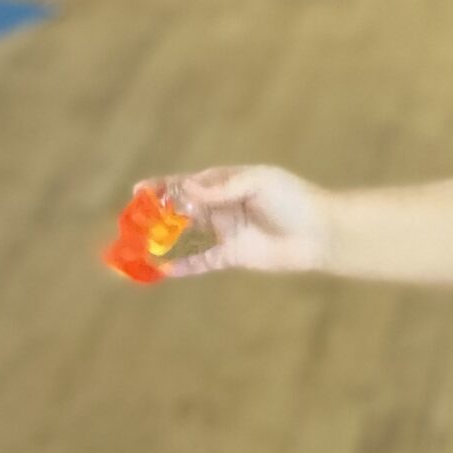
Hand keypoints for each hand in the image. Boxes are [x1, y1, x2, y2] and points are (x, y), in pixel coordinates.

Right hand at [150, 167, 333, 277]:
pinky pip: (202, 261)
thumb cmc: (293, 200)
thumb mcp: (259, 182)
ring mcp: (227, 231)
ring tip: (139, 245)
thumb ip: (222, 187)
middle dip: (157, 214)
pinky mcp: (233, 255)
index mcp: (228, 182)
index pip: (189, 183)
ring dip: (165, 239)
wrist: (320, 232)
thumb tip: (186, 189)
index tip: (138, 190)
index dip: (163, 186)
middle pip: (183, 209)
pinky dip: (183, 266)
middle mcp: (223, 206)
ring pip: (188, 235)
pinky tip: (163, 270)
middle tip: (132, 220)